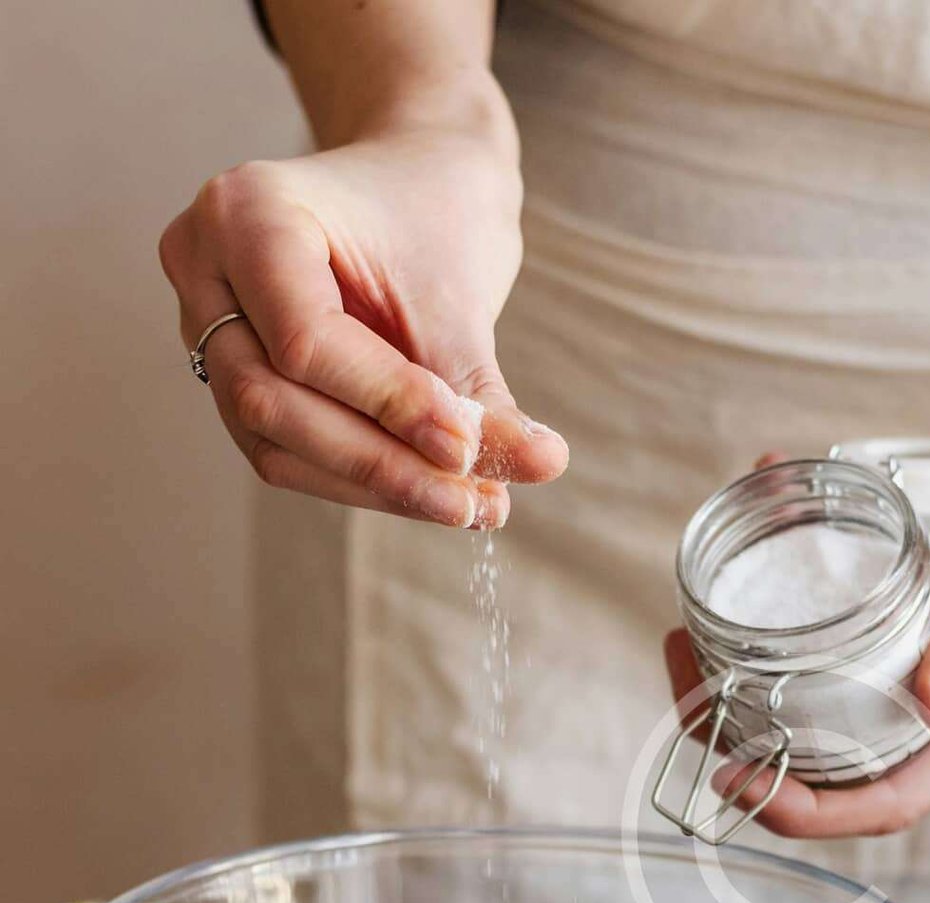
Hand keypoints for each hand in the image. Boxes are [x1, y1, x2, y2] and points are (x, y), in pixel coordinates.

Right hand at [159, 92, 567, 528]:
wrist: (419, 185)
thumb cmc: (434, 216)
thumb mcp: (460, 299)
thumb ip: (482, 392)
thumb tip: (539, 465)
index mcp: (246, 214)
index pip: (304, 341)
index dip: (389, 406)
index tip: (467, 449)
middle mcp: (206, 267)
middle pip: (271, 401)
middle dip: (381, 465)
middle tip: (476, 503)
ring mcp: (205, 323)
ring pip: (272, 442)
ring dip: (376, 488)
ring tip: (471, 506)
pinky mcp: (233, 374)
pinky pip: (286, 452)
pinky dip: (363, 483)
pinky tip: (436, 494)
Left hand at [663, 416, 929, 837]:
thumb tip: (928, 705)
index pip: (893, 796)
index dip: (808, 806)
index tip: (733, 776)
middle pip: (842, 745)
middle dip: (755, 726)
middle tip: (686, 669)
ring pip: (833, 675)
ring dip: (760, 648)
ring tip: (699, 607)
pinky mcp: (926, 594)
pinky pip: (851, 598)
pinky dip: (802, 560)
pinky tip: (768, 499)